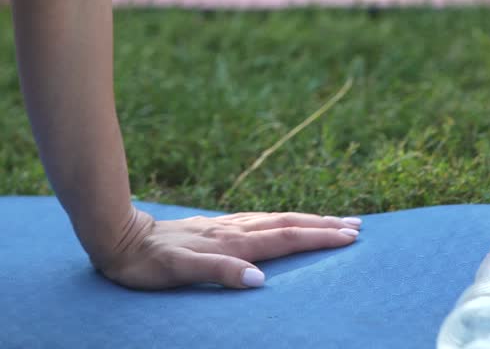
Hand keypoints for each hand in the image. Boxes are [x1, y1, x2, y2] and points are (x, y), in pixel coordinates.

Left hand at [98, 207, 361, 289]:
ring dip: (307, 221)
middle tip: (356, 226)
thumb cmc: (149, 263)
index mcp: (232, 242)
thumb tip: (258, 281)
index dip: (318, 237)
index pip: (285, 238)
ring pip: (276, 220)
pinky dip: (283, 222)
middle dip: (323, 225)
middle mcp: (234, 229)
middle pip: (288, 224)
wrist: (121, 236)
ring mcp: (226, 226)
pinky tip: (285, 223)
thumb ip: (218, 273)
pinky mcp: (217, 227)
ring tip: (332, 220)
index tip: (349, 235)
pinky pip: (261, 222)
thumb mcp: (178, 272)